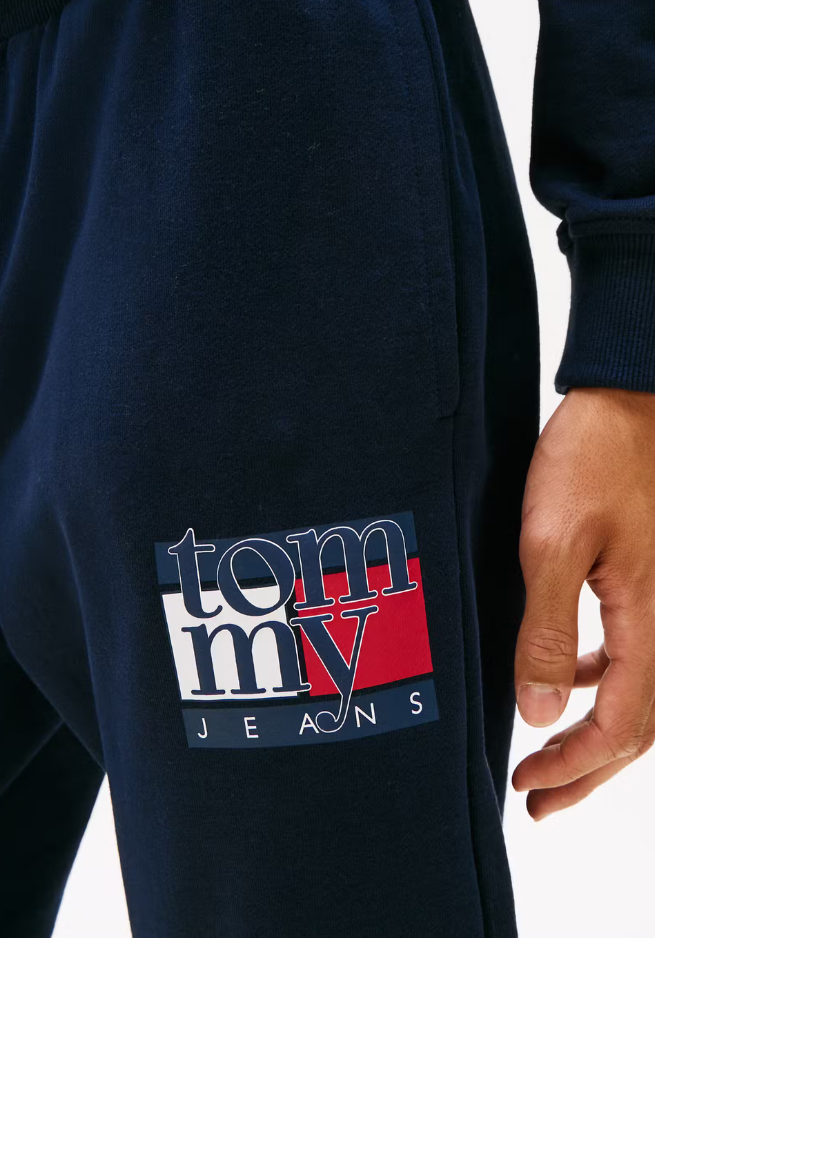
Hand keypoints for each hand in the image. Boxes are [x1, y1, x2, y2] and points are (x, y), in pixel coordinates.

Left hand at [511, 386, 653, 819]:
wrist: (628, 396)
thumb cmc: (593, 458)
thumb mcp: (551, 544)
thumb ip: (544, 632)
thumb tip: (539, 712)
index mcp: (651, 622)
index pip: (624, 726)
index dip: (575, 767)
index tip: (527, 786)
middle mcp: (670, 620)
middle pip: (639, 724)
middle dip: (587, 769)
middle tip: (539, 801)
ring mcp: (665, 599)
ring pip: (640, 690)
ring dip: (595, 729)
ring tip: (549, 753)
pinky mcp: (652, 578)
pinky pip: (634, 649)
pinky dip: (603, 679)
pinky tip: (571, 674)